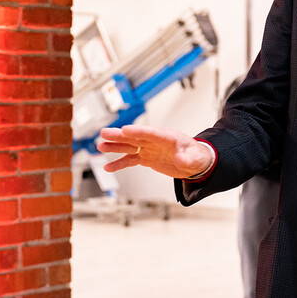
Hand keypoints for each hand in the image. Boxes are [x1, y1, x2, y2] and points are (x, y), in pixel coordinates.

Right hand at [98, 125, 212, 178]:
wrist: (194, 163)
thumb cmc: (196, 156)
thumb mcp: (195, 158)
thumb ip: (187, 158)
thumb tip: (181, 159)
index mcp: (168, 136)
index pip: (151, 132)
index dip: (138, 131)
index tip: (125, 129)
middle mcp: (155, 141)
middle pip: (135, 136)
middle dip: (120, 135)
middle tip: (104, 132)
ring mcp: (149, 148)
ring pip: (129, 146)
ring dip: (115, 147)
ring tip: (100, 146)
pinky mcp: (146, 158)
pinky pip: (130, 160)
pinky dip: (119, 163)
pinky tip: (108, 167)